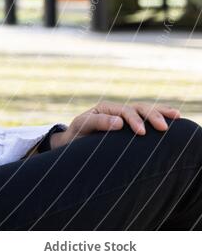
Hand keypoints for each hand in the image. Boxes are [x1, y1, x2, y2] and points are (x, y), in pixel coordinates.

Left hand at [50, 101, 181, 149]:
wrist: (74, 142)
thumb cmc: (77, 135)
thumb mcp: (82, 126)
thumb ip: (98, 122)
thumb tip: (119, 122)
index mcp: (105, 108)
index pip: (124, 111)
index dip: (134, 120)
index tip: (142, 132)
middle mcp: (117, 110)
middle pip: (138, 108)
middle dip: (152, 115)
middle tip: (163, 127)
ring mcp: (125, 117)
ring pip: (145, 110)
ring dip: (160, 113)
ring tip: (176, 117)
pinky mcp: (131, 126)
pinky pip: (146, 118)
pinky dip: (160, 115)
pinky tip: (173, 118)